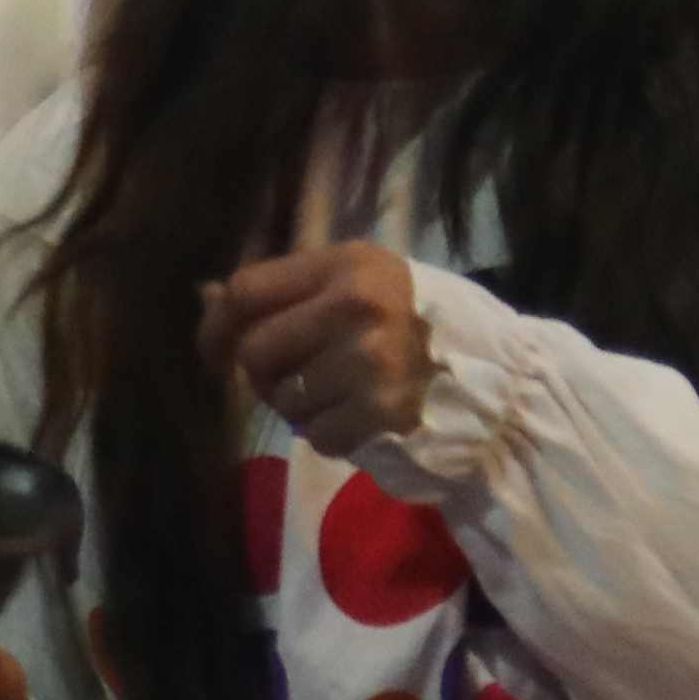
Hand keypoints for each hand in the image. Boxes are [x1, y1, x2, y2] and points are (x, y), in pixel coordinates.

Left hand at [204, 243, 435, 456]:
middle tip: (294, 379)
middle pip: (256, 351)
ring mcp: (371, 360)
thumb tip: (206, 297)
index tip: (216, 352)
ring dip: (300, 408)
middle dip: (263, 375)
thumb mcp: (356, 284)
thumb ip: (286, 291)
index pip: (247, 291)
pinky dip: (329, 434)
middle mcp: (357, 305)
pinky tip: (359, 418)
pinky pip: (316, 435)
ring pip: (284, 399)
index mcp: (346, 264)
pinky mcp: (382, 411)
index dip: (216, 327)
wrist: (492, 378)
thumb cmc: (411, 323)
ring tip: (338, 396)